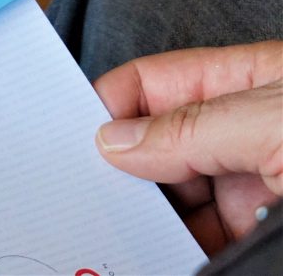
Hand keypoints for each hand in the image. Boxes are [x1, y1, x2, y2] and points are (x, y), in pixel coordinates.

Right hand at [93, 40, 281, 253]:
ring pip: (180, 200)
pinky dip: (181, 250)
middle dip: (125, 172)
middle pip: (159, 145)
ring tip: (122, 235)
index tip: (74, 145)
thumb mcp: (274, 123)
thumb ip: (192, 128)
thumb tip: (113, 140)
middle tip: (91, 199)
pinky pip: (208, 240)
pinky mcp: (264, 233)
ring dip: (150, 220)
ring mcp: (260, 183)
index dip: (108, 107)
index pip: (153, 82)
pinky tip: (159, 254)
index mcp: (249, 81)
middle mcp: (248, 130)